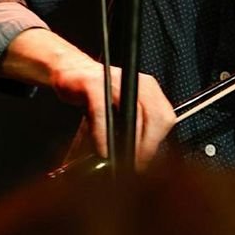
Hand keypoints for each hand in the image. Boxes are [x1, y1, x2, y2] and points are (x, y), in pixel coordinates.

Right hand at [50, 58, 176, 167]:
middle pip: (153, 118)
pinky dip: (103, 137)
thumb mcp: (122, 111)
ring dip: (126, 144)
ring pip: (132, 117)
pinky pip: (103, 116)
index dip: (155, 144)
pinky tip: (102, 150)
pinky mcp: (93, 85)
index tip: (145, 161)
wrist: (70, 71)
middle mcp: (136, 82)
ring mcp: (115, 82)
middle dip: (144, 148)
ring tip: (118, 159)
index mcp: (149, 88)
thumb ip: (135, 131)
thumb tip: (141, 162)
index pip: (165, 119)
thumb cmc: (95, 95)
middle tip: (132, 163)